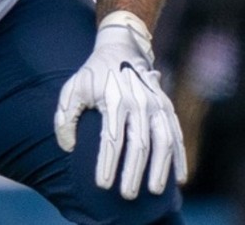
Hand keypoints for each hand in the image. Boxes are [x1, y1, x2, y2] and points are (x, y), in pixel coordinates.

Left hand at [54, 10, 186, 198]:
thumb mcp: (72, 89)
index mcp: (114, 99)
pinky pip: (176, 134)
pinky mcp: (167, 106)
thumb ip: (65, 118)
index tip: (102, 184)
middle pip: (139, 143)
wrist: (120, 48)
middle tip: (126, 195)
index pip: (112, 138)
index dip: (107, 163)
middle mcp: (139, 102)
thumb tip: (68, 147)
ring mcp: (156, 104)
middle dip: (133, 172)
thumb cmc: (92, 75)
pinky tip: (179, 178)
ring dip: (160, 168)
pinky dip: (179, 156)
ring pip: (163, 140)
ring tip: (154, 191)